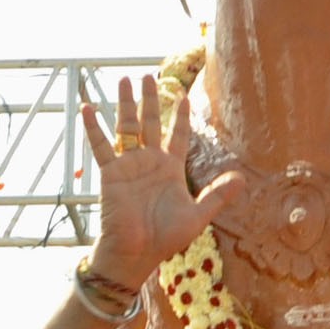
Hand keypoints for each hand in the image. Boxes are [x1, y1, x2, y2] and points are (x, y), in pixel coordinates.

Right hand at [80, 76, 247, 289]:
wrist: (136, 253)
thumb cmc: (165, 238)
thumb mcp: (198, 215)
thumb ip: (218, 195)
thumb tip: (242, 178)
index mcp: (170, 169)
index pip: (177, 135)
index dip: (180, 116)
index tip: (182, 96)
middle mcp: (149, 162)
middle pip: (150, 122)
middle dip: (150, 99)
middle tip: (148, 75)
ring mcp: (129, 165)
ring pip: (127, 126)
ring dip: (124, 103)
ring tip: (124, 78)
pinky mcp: (111, 173)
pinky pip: (101, 146)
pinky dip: (93, 127)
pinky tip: (87, 108)